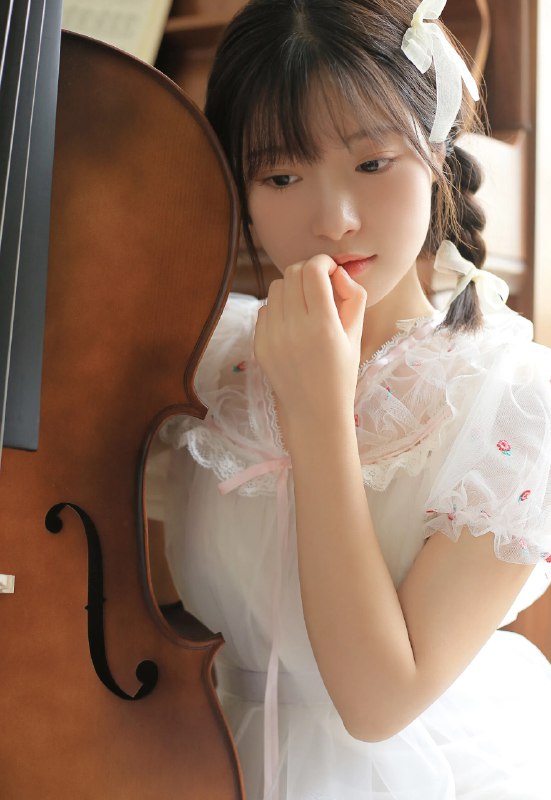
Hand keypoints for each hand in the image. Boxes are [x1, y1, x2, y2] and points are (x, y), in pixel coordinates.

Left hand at [253, 255, 366, 431]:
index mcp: (323, 326)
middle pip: (292, 273)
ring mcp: (272, 337)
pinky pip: (265, 309)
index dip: (323, 263)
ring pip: (276, 287)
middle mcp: (294, 329)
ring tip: (304, 305)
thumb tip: (337, 272)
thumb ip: (353, 296)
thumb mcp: (356, 335)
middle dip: (307, 272)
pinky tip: (292, 324)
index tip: (330, 272)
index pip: (313, 271)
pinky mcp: (259, 345)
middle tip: (318, 286)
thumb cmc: (341, 373)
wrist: (314, 412)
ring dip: (291, 288)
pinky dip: (278, 308)